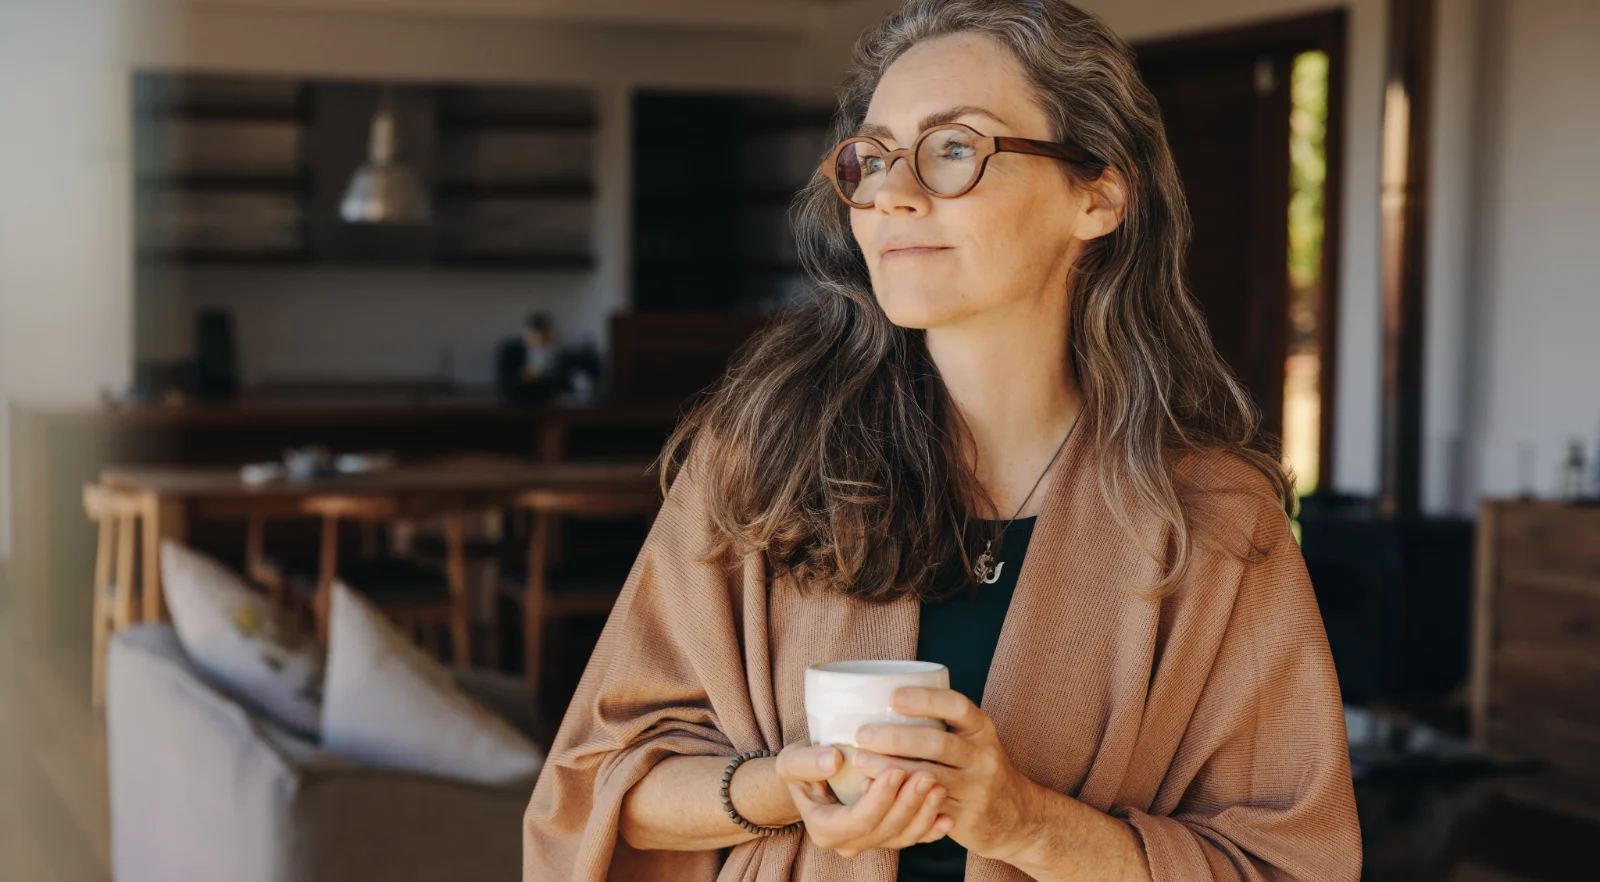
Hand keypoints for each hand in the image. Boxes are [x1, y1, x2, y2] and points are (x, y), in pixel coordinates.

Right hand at [774, 742, 953, 858]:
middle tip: (928, 774)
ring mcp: (870, 842)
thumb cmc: (802, 767)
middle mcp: (849, 842)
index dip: (880, 799)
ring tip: (939, 787)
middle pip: (886, 830)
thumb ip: (807, 762)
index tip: (897, 770)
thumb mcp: (792, 761)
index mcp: (825, 829)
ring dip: (924, 814)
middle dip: (909, 804)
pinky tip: (948, 815)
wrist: (811, 779)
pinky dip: (931, 828)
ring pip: (903, 837)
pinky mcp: (888, 835)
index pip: (858, 820)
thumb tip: (834, 760)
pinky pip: (912, 838)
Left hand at [852, 687, 1043, 862]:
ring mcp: (975, 789)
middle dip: (896, 738)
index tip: (893, 697)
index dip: (925, 700)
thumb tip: (880, 703)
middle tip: (863, 734)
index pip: (957, 706)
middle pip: (938, 743)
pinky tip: (872, 789)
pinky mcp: (964, 817)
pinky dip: (896, 796)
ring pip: (928, 777)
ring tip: (860, 761)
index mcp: (982, 728)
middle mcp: (983, 756)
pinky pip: (926, 806)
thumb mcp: (973, 739)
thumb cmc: (978, 766)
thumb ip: (940, 723)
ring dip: (889, 769)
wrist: (1016, 816)